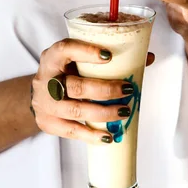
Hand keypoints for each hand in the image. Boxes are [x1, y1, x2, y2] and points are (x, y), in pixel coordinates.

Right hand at [31, 39, 154, 143]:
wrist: (39, 95)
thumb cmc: (66, 73)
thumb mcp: (77, 60)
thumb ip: (108, 58)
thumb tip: (147, 58)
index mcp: (52, 57)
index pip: (66, 50)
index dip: (86, 52)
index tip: (109, 56)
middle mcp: (45, 80)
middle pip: (76, 86)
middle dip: (105, 90)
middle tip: (128, 90)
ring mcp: (45, 104)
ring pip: (76, 110)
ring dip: (104, 113)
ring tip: (124, 111)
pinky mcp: (48, 123)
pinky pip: (71, 131)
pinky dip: (91, 135)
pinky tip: (108, 136)